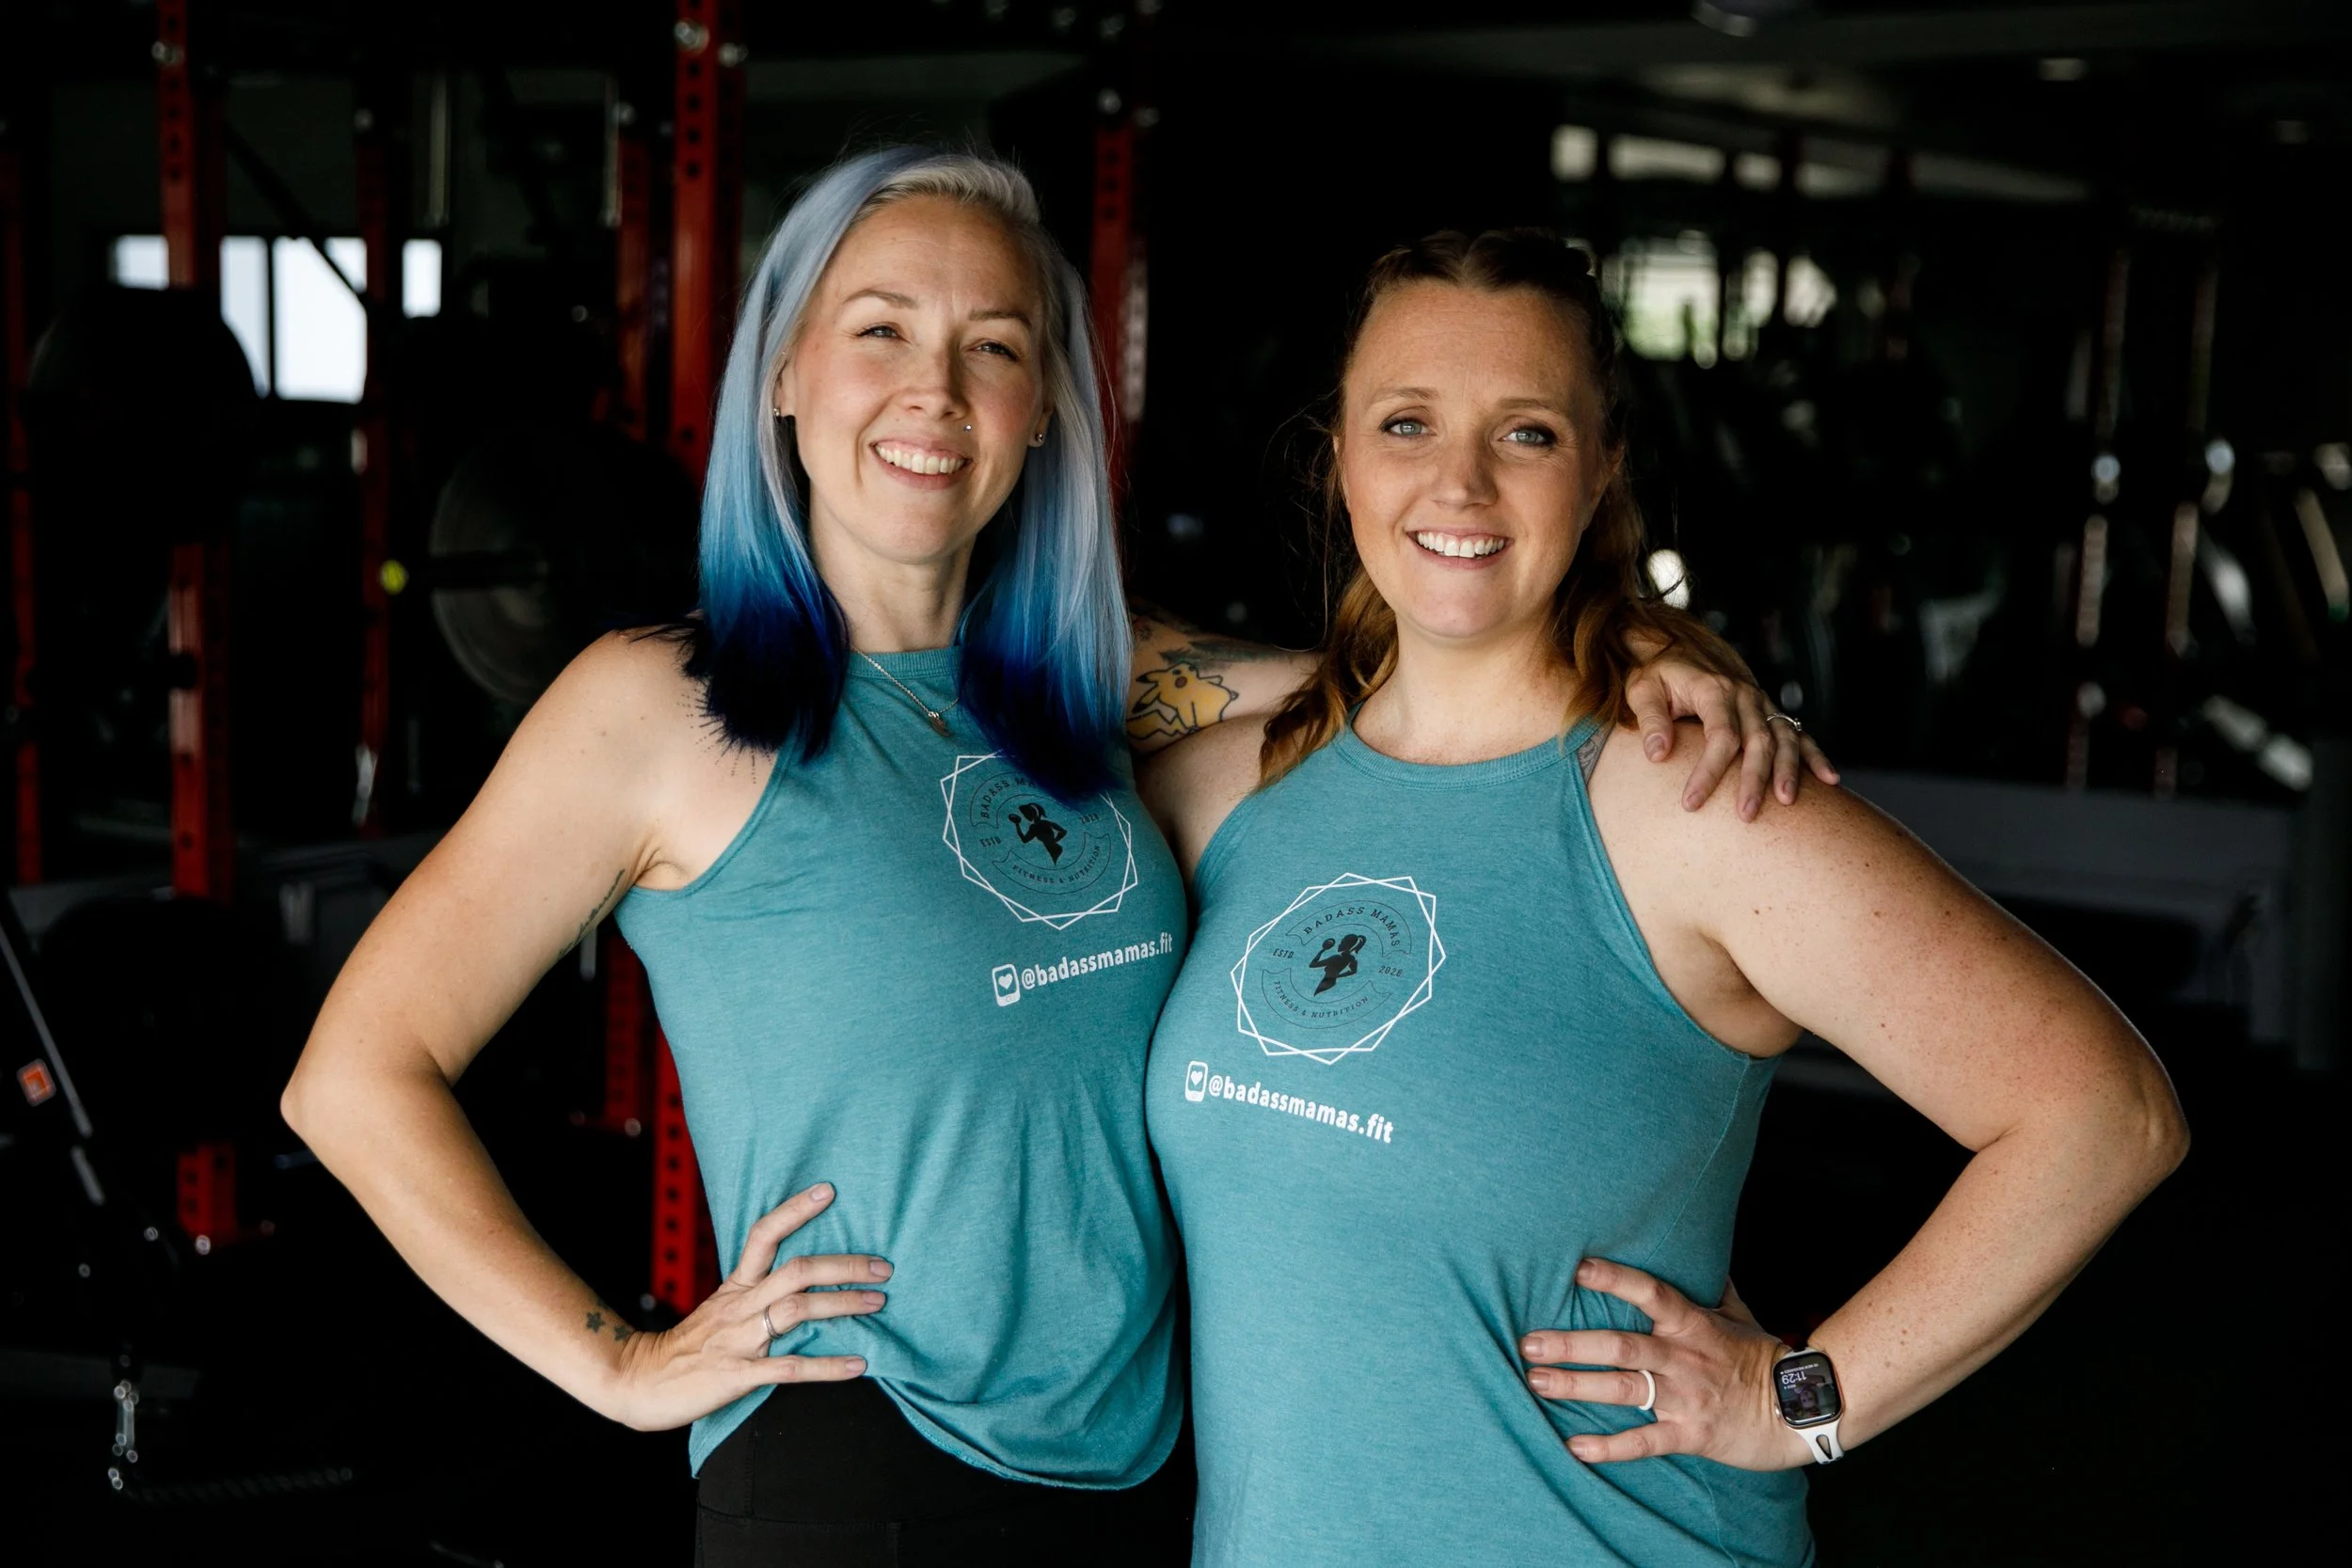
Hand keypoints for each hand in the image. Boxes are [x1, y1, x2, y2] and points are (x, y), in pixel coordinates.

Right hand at [605, 1182, 887, 1431]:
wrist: (639, 1381)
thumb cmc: (687, 1347)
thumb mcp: (719, 1309)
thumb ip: (756, 1295)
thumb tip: (804, 1283)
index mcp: (735, 1286)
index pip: (763, 1234)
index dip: (795, 1210)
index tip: (829, 1190)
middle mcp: (740, 1306)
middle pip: (796, 1271)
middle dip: (843, 1266)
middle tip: (883, 1267)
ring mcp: (739, 1339)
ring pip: (798, 1310)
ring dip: (843, 1305)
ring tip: (878, 1303)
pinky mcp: (738, 1375)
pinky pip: (790, 1367)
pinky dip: (827, 1366)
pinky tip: (858, 1364)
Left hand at [1520, 1257, 1806, 1470]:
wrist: (1801, 1410)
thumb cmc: (1763, 1357)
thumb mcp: (1738, 1314)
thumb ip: (1710, 1285)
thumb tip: (1697, 1247)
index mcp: (1692, 1323)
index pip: (1650, 1292)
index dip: (1615, 1279)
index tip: (1577, 1269)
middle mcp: (1683, 1357)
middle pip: (1621, 1346)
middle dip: (1573, 1344)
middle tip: (1529, 1344)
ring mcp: (1686, 1396)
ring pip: (1624, 1389)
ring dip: (1577, 1386)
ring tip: (1537, 1383)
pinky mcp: (1691, 1433)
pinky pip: (1644, 1441)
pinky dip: (1610, 1447)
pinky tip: (1575, 1447)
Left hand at [1623, 663, 1838, 819]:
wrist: (1674, 643)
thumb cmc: (1654, 672)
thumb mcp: (1642, 690)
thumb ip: (1650, 720)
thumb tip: (1657, 755)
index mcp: (1714, 689)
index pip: (1719, 736)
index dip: (1708, 772)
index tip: (1691, 803)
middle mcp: (1744, 694)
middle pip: (1757, 741)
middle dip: (1753, 780)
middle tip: (1746, 816)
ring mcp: (1760, 702)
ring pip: (1783, 737)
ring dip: (1788, 770)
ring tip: (1788, 802)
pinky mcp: (1767, 709)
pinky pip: (1797, 733)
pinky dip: (1814, 755)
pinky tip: (1830, 780)